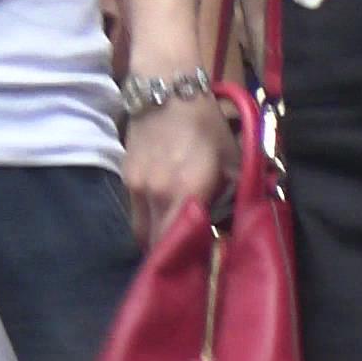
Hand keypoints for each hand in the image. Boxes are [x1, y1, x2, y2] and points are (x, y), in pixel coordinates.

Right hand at [123, 87, 233, 249]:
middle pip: (155, 245)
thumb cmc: (205, 124)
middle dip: (168, 257)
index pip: (179, 243)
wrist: (166, 89)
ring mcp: (137, 187)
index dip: (186, 262)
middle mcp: (157, 195)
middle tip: (184, 263)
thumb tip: (235, 222)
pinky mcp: (126, 178)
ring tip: (173, 243)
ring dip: (156, 239)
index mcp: (186, 192)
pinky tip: (162, 217)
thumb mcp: (231, 158)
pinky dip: (148, 220)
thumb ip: (234, 193)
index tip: (197, 271)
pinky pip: (136, 211)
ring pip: (142, 230)